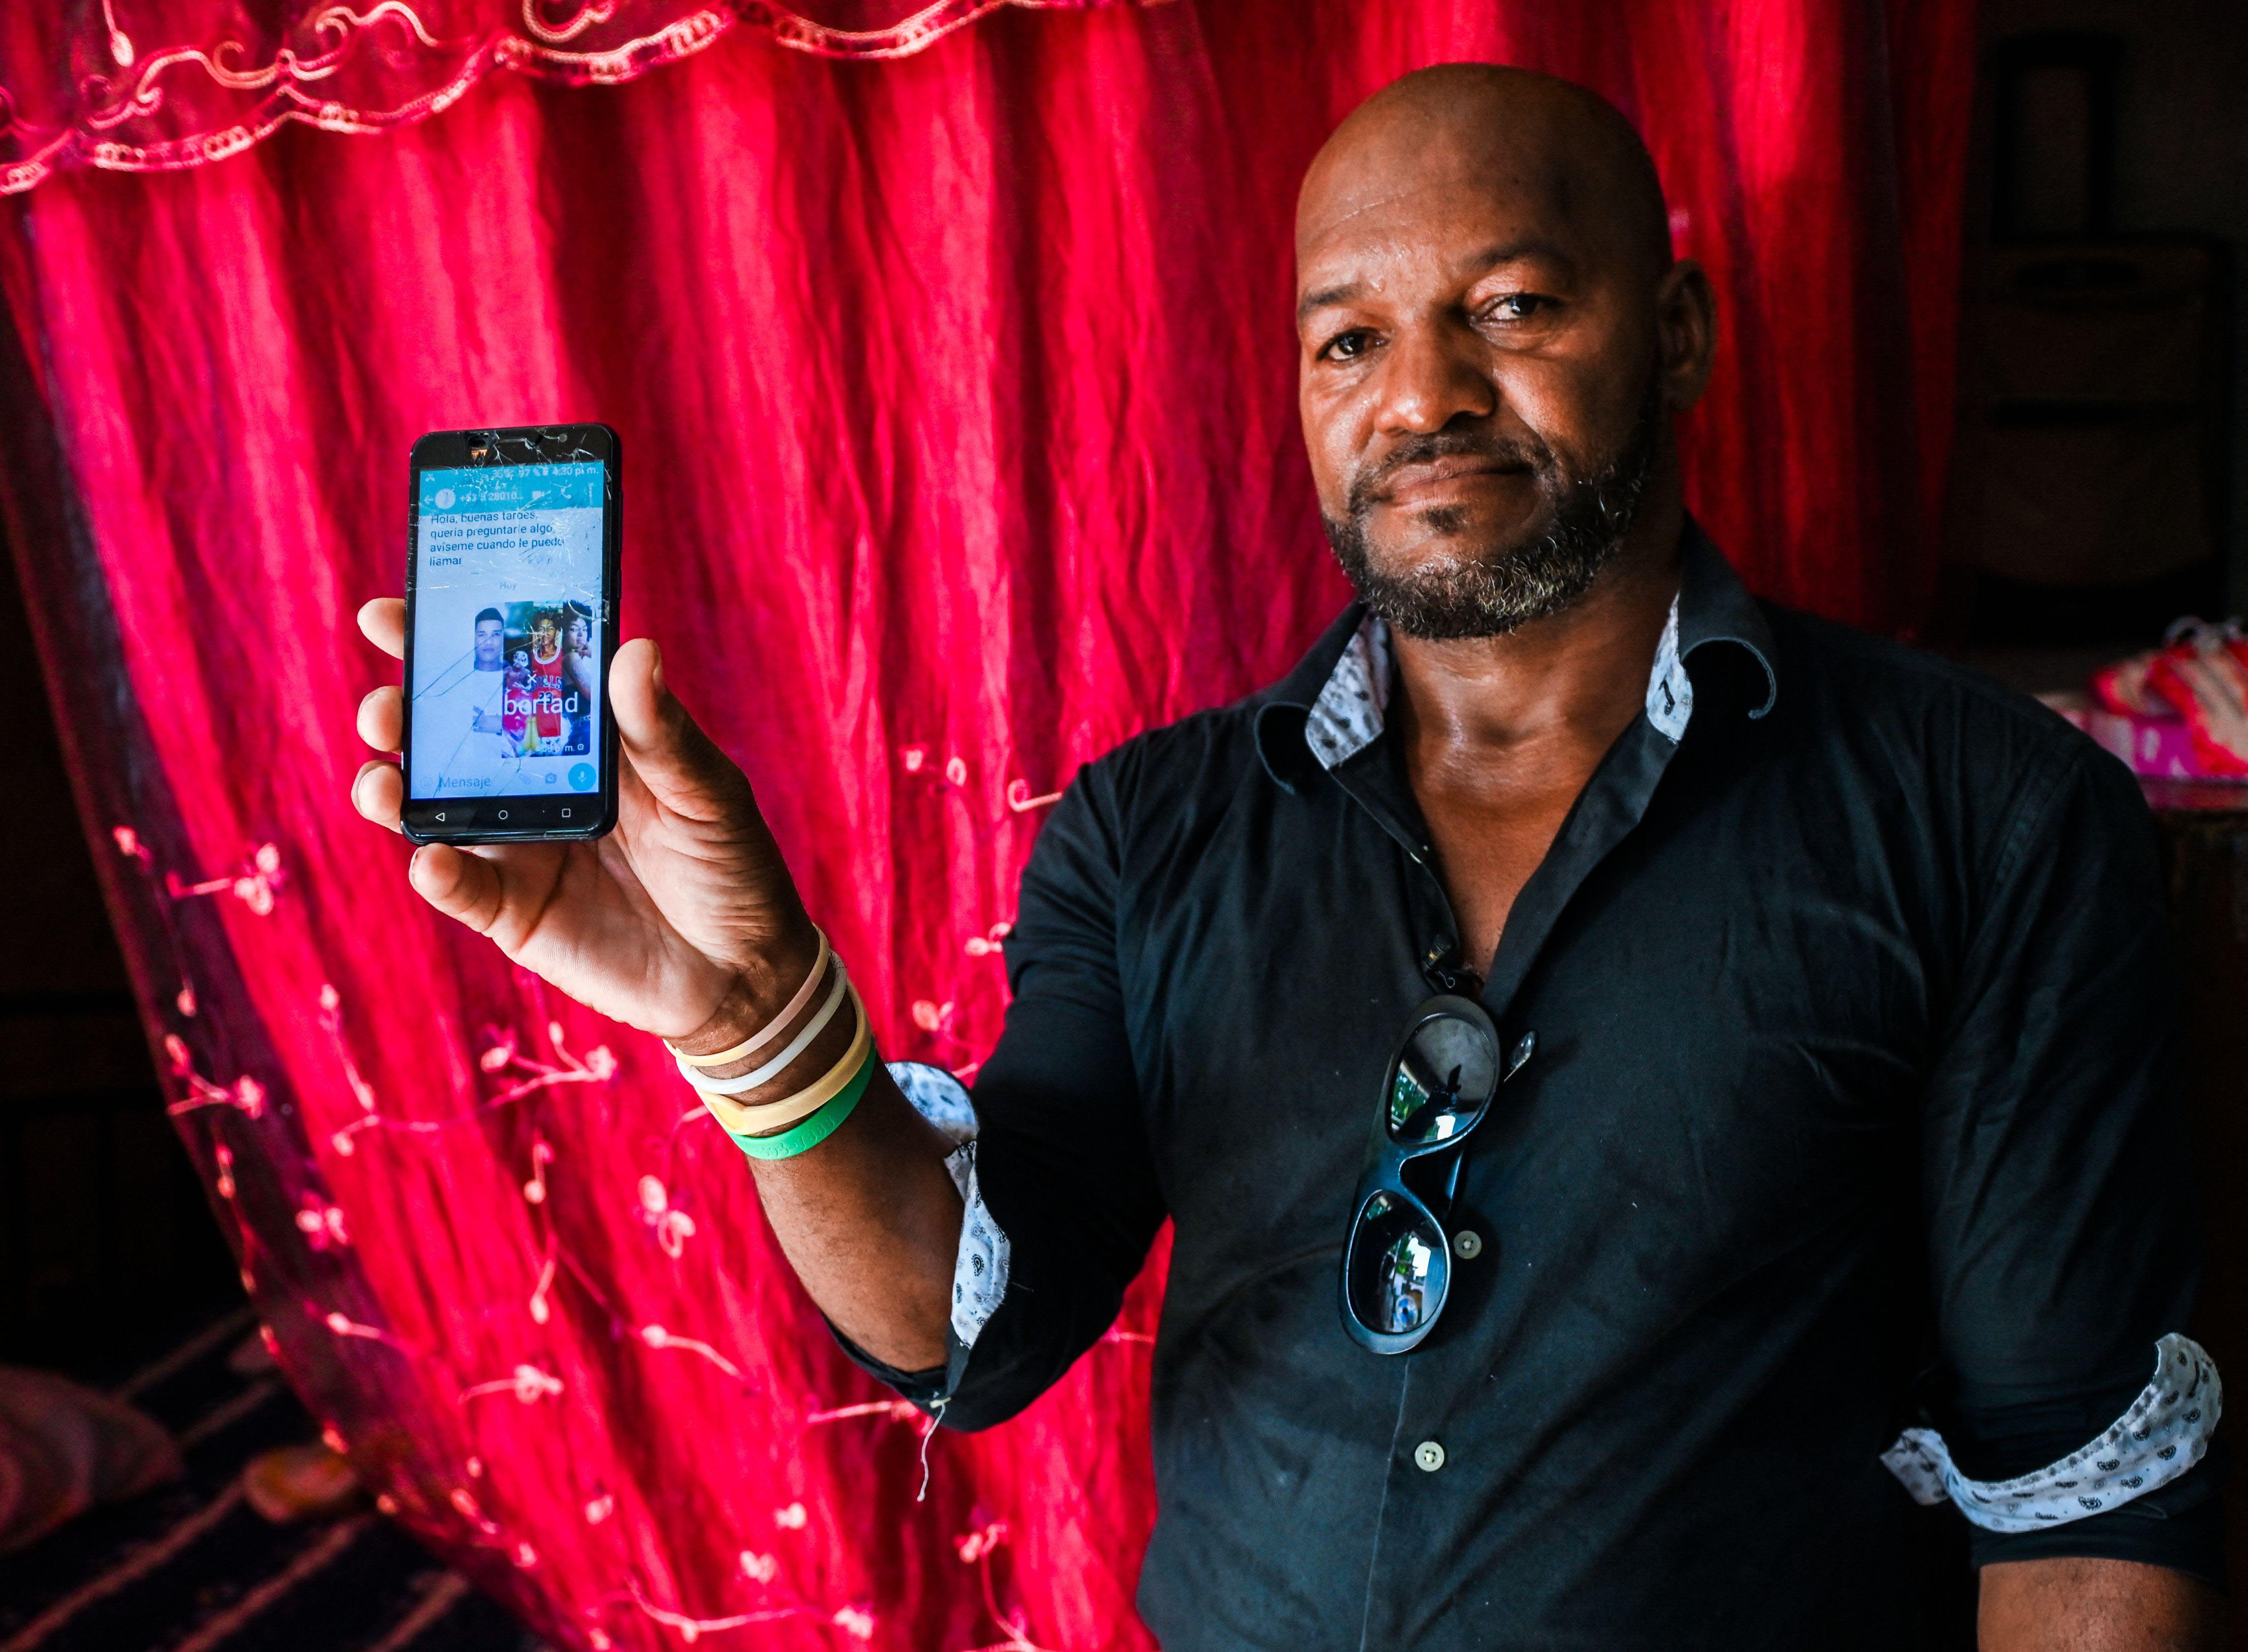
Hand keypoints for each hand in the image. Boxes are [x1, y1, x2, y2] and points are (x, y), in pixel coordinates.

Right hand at [352, 600, 815, 1039]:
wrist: (743, 970)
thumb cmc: (731, 864)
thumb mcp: (706, 791)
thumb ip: (662, 732)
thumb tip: (634, 650)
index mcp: (579, 736)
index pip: (503, 674)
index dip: (444, 642)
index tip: (393, 613)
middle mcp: (534, 784)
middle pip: (447, 737)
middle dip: (402, 715)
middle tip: (385, 706)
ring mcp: (517, 847)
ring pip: (431, 809)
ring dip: (394, 790)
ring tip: (383, 781)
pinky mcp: (513, 911)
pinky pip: (460, 887)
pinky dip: (437, 872)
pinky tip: (431, 858)